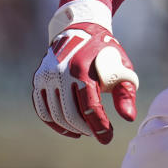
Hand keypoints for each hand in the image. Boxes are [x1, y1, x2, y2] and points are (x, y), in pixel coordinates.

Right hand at [32, 0, 138, 143]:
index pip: (90, 106)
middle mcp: (61, 73)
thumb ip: (125, 92)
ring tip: (87, 131)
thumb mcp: (122, 66)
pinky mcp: (38, 79)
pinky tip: (69, 128)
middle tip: (99, 134)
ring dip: (72, 127)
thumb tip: (128, 117)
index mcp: (84, 69)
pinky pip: (42, 109)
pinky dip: (54, 122)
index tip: (108, 138)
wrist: (81, 29)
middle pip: (72, 114)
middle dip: (87, 128)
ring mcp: (46, 76)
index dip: (99, 126)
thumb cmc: (106, 51)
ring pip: (56, 114)